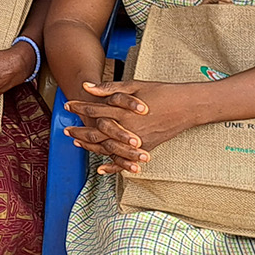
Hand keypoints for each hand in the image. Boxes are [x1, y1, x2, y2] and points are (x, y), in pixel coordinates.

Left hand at [64, 80, 200, 173]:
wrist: (188, 106)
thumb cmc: (161, 92)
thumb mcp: (134, 86)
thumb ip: (109, 88)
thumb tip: (87, 86)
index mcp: (123, 110)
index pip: (94, 109)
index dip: (79, 107)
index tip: (68, 105)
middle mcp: (127, 128)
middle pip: (96, 132)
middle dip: (79, 130)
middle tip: (66, 129)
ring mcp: (137, 141)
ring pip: (107, 147)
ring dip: (90, 145)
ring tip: (77, 142)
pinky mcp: (146, 148)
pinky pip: (125, 160)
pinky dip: (112, 165)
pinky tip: (100, 168)